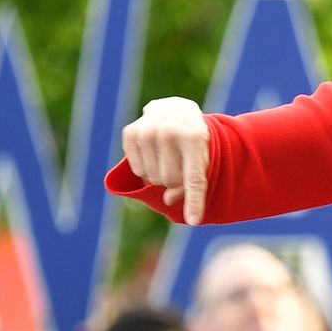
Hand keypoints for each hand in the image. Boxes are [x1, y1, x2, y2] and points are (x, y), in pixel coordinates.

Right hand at [122, 97, 210, 224]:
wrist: (174, 109)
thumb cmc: (192, 139)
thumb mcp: (201, 157)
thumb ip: (192, 181)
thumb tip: (169, 200)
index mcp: (194, 138)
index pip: (194, 177)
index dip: (194, 201)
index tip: (194, 221)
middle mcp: (169, 132)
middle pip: (170, 182)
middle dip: (176, 181)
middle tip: (180, 164)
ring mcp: (147, 131)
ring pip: (151, 178)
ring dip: (159, 175)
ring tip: (167, 157)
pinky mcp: (130, 133)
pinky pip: (137, 171)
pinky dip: (146, 168)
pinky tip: (154, 152)